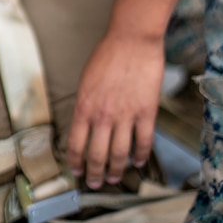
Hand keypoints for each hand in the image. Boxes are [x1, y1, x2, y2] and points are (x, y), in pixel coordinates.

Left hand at [66, 32, 164, 188]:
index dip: (75, 161)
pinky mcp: (146, 112)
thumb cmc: (108, 53)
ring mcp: (126, 116)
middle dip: (94, 174)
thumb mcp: (86, 79)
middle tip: (94, 182)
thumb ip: (85, 103)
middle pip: (97, 155)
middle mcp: (103, 115)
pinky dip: (140, 156)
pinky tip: (138, 161)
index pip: (76, 144)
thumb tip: (84, 123)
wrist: (132, 39)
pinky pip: (143, 142)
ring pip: (120, 154)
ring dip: (116, 170)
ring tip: (114, 177)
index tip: (76, 169)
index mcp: (85, 106)